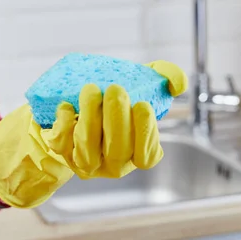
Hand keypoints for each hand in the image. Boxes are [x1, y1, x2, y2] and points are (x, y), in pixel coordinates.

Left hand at [43, 60, 186, 178]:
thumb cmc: (116, 98)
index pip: (146, 156)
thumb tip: (178, 83)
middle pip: (118, 150)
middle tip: (116, 89)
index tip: (142, 105)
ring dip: (90, 118)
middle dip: (117, 118)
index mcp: (137, 153)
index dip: (146, 133)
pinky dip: (63, 125)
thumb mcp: (142, 85)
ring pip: (88, 151)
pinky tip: (66, 106)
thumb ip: (167, 78)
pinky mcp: (63, 152)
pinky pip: (62, 145)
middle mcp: (113, 163)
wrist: (77, 104)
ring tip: (91, 90)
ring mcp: (87, 161)